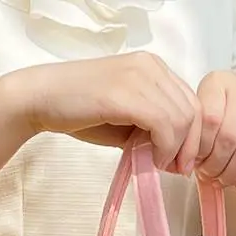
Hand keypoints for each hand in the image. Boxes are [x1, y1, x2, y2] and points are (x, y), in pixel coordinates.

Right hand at [15, 53, 201, 173]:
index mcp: (153, 67)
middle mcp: (151, 65)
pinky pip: (163, 124)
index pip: (192, 102)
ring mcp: (139, 76)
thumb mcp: (125, 119)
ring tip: (158, 165)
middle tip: (175, 170)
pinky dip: (164, 148)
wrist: (42, 100)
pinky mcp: (125, 94)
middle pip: (193, 111)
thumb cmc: (80, 112)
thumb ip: (151, 127)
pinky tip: (151, 159)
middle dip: (189, 147)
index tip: (181, 162)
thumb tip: (174, 152)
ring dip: (176, 150)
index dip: (194, 137)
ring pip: (182, 119)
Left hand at [194, 71, 235, 187]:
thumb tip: (186, 166)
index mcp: (218, 82)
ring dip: (231, 174)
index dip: (199, 149)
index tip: (192, 163)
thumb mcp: (197, 127)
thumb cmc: (212, 129)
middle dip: (215, 165)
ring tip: (221, 180)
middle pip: (229, 136)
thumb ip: (190, 140)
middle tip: (208, 176)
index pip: (208, 119)